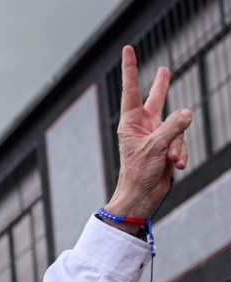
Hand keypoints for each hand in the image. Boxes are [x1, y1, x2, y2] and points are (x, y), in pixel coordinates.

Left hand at [106, 45, 193, 221]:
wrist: (141, 196)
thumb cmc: (138, 173)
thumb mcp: (155, 147)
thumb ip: (173, 127)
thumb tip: (188, 113)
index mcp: (131, 122)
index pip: (132, 90)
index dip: (132, 69)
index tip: (128, 49)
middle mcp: (143, 126)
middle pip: (156, 100)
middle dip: (162, 86)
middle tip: (164, 70)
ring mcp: (157, 136)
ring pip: (178, 128)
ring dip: (177, 145)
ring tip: (170, 160)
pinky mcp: (167, 147)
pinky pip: (181, 143)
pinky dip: (181, 154)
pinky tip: (175, 165)